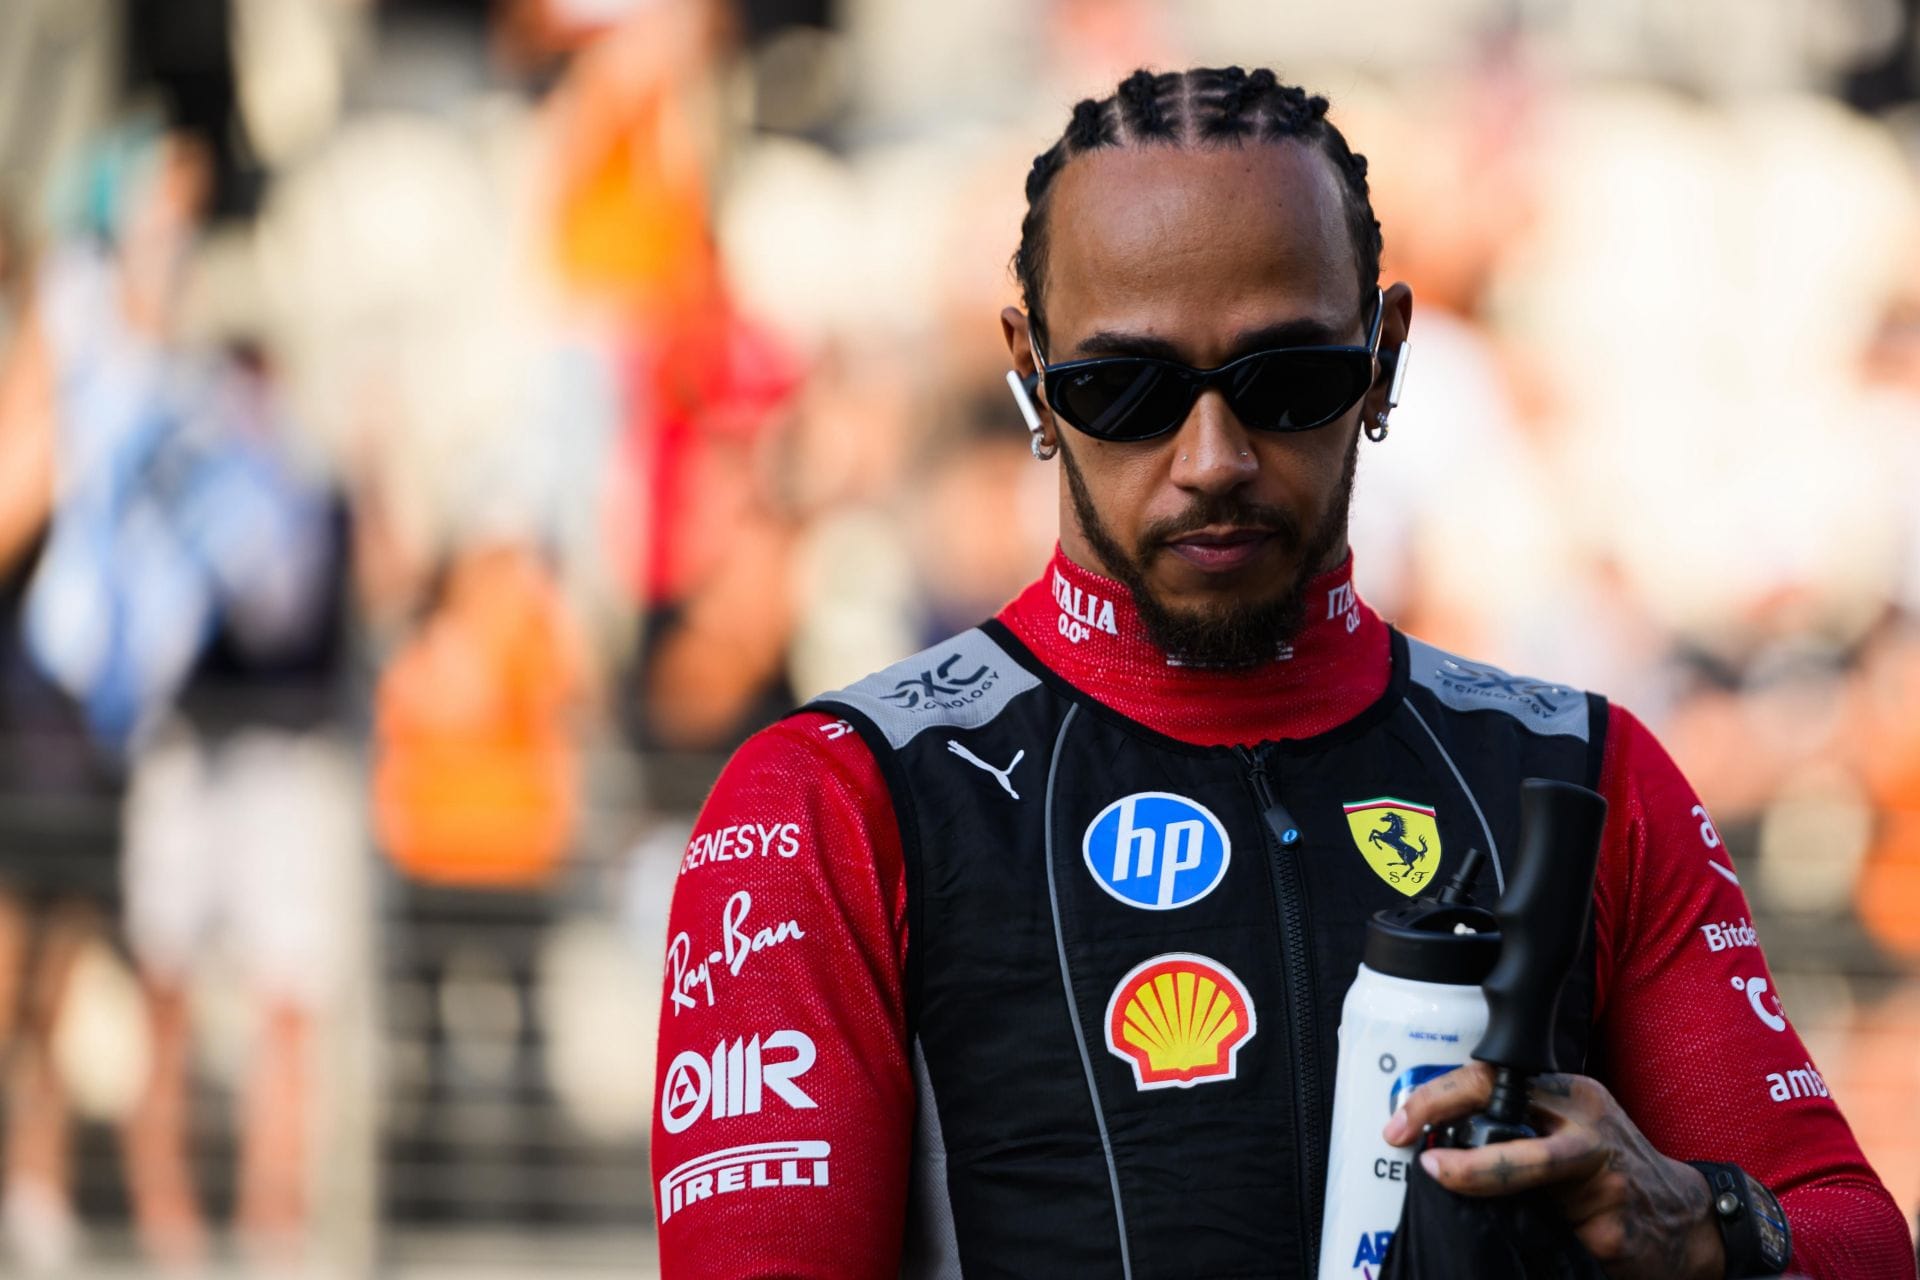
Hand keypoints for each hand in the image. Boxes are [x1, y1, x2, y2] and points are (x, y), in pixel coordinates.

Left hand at [1381, 1062, 1724, 1279]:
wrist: (1687, 1220)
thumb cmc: (1612, 1169)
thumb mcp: (1570, 1127)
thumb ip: (1516, 1124)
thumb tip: (1435, 1140)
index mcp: (1570, 1095)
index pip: (1488, 1080)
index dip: (1436, 1100)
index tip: (1399, 1126)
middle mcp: (1588, 1130)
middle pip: (1511, 1135)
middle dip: (1462, 1160)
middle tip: (1424, 1166)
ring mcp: (1603, 1181)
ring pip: (1525, 1186)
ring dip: (1486, 1192)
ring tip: (1459, 1192)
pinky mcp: (1610, 1231)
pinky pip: (1550, 1235)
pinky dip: (1530, 1236)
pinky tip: (1537, 1236)